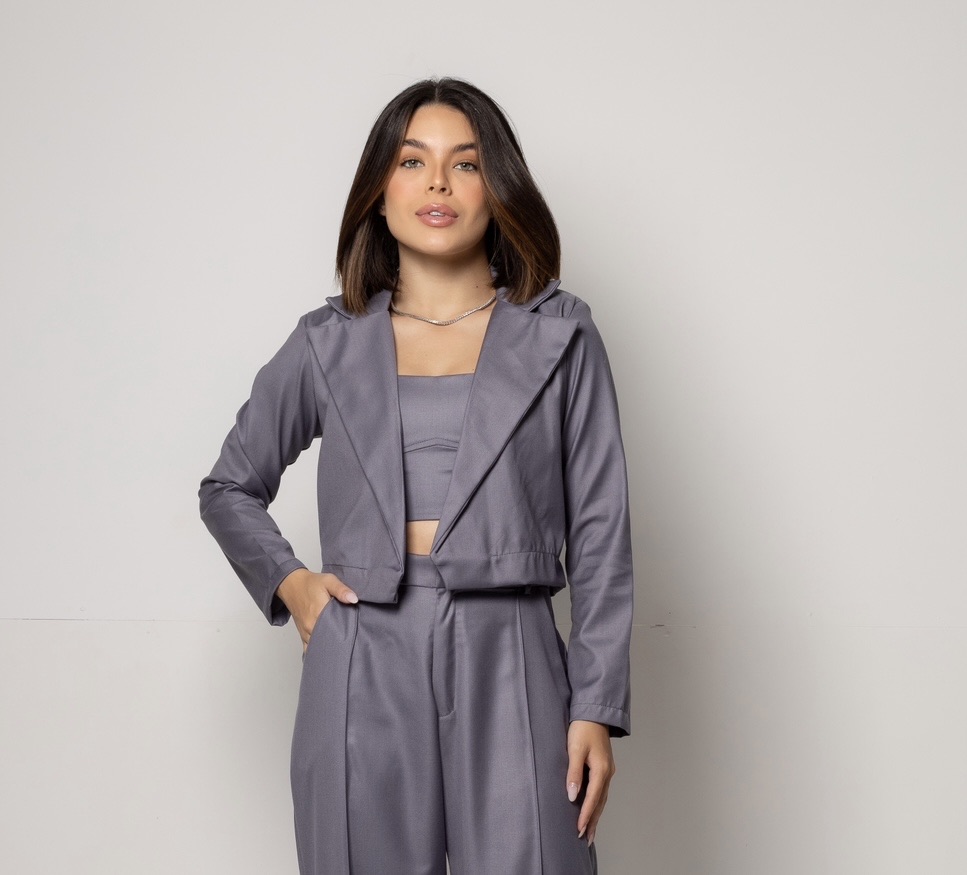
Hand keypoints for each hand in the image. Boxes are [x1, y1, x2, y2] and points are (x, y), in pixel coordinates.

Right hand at [276, 568, 357, 650]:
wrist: (292, 585)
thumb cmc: (311, 583)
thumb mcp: (329, 581)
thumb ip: (342, 590)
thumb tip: (354, 599)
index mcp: (319, 613)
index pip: (336, 630)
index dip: (346, 633)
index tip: (354, 633)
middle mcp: (311, 626)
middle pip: (328, 641)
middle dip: (339, 642)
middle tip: (350, 641)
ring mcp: (306, 632)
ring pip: (319, 647)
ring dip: (329, 647)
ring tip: (340, 646)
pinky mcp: (303, 634)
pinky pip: (309, 649)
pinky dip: (317, 651)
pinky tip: (326, 652)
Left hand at [566, 719, 615, 845]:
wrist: (594, 712)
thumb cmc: (582, 728)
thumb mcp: (575, 748)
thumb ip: (574, 772)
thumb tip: (572, 796)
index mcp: (602, 769)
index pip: (593, 798)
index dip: (585, 815)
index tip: (579, 829)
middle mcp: (608, 772)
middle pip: (600, 802)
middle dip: (593, 820)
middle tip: (586, 838)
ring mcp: (608, 770)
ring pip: (602, 798)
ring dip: (595, 814)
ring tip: (589, 831)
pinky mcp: (604, 767)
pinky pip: (601, 791)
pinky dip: (597, 803)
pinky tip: (592, 809)